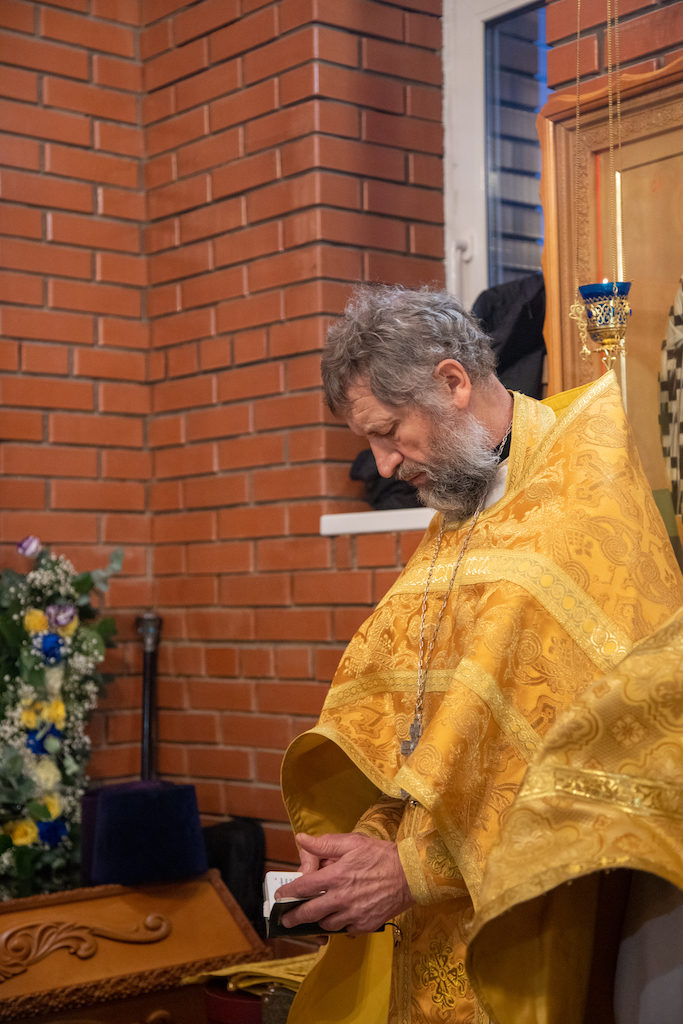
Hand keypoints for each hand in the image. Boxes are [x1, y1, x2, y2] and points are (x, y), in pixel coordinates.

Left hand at [274, 832, 414, 933]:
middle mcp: (341, 898)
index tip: (280, 896)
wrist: (410, 875)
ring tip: (315, 916)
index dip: (288, 893)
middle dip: (294, 918)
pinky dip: (339, 925)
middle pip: (310, 913)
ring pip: (326, 924)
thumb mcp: (352, 842)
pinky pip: (345, 929)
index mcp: (336, 876)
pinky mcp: (365, 924)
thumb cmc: (380, 855)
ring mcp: (353, 914)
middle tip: (286, 919)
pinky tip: (339, 918)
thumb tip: (301, 839)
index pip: (304, 887)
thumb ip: (324, 844)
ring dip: (318, 920)